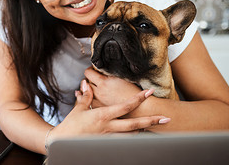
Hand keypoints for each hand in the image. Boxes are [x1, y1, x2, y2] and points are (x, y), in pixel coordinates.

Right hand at [46, 80, 170, 144]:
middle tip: (165, 118)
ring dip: (142, 130)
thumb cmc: (70, 126)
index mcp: (103, 115)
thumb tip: (85, 84)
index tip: (149, 92)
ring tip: (153, 126)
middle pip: (135, 124)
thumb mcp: (79, 109)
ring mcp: (109, 138)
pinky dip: (131, 138)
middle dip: (151, 121)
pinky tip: (137, 136)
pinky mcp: (107, 145)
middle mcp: (109, 127)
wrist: (63, 142)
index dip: (138, 98)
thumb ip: (86, 97)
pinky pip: (123, 142)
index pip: (125, 106)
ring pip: (132, 135)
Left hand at [84, 67, 140, 107]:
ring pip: (86, 94)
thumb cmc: (133, 93)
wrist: (140, 109)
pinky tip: (92, 98)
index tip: (93, 70)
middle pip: (85, 83)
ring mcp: (98, 103)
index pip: (88, 73)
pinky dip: (89, 100)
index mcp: (104, 83)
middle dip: (88, 80)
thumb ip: (109, 74)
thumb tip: (101, 69)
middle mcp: (99, 93)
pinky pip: (89, 103)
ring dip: (88, 90)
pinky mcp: (100, 111)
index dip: (90, 70)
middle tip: (93, 79)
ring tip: (92, 88)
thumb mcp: (122, 78)